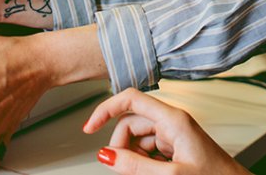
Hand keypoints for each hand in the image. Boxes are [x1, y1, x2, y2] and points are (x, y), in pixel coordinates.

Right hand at [83, 88, 249, 174]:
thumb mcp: (169, 174)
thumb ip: (135, 165)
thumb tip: (106, 155)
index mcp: (173, 119)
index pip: (130, 99)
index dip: (105, 110)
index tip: (89, 128)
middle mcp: (173, 122)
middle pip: (131, 122)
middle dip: (121, 145)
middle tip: (121, 168)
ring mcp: (175, 134)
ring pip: (139, 138)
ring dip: (133, 156)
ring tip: (142, 173)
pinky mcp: (176, 147)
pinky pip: (149, 149)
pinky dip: (144, 162)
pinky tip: (153, 173)